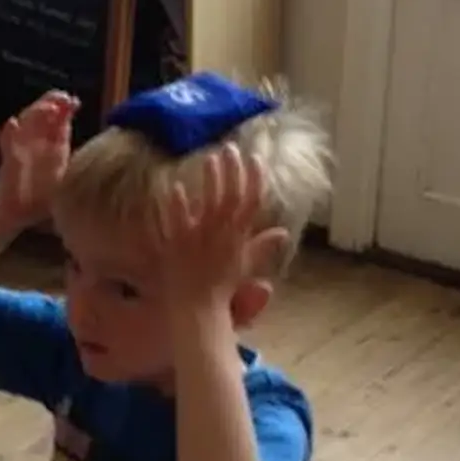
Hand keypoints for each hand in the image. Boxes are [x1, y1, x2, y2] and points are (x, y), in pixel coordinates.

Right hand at [0, 90, 79, 226]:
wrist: (18, 214)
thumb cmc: (45, 199)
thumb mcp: (68, 181)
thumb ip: (81, 168)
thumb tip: (104, 155)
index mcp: (54, 146)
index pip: (59, 120)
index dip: (65, 108)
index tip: (74, 101)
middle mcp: (38, 142)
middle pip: (42, 114)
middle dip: (50, 102)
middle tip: (61, 98)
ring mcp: (22, 147)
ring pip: (26, 122)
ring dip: (34, 113)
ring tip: (46, 107)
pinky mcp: (9, 159)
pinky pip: (7, 144)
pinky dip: (9, 133)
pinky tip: (12, 124)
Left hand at [154, 143, 288, 310]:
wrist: (197, 312)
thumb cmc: (220, 290)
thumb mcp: (244, 265)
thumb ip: (261, 247)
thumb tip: (284, 232)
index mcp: (239, 239)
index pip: (253, 203)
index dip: (256, 179)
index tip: (255, 158)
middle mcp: (222, 236)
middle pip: (232, 198)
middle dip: (233, 171)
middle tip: (230, 148)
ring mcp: (200, 240)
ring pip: (209, 205)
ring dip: (211, 181)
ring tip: (209, 159)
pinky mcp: (177, 247)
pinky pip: (177, 222)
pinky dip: (178, 206)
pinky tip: (175, 187)